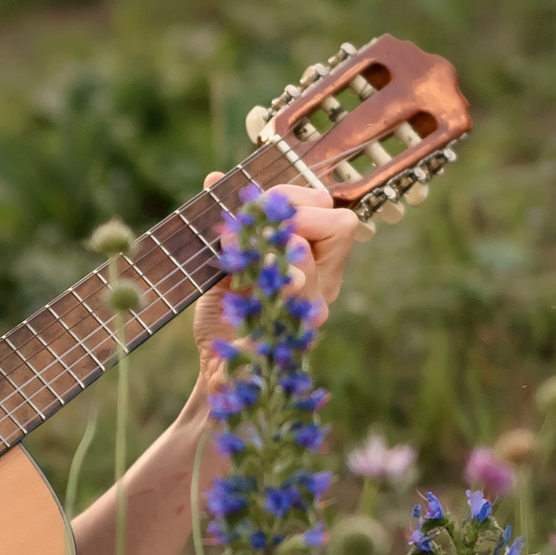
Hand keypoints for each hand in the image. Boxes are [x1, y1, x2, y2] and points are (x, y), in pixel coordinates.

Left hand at [187, 171, 363, 371]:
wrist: (219, 375)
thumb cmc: (227, 319)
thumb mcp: (226, 263)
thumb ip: (230, 224)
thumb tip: (215, 179)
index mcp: (318, 262)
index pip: (331, 211)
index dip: (295, 199)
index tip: (257, 207)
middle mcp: (325, 283)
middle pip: (340, 224)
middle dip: (292, 213)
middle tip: (254, 227)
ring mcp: (315, 308)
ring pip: (310, 253)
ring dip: (273, 242)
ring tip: (244, 252)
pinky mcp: (296, 330)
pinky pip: (292, 290)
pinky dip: (264, 273)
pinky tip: (243, 278)